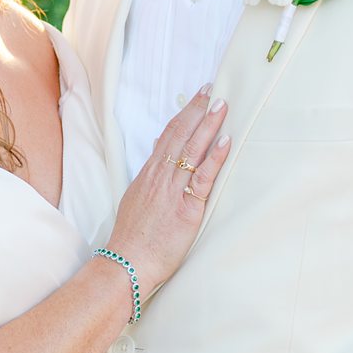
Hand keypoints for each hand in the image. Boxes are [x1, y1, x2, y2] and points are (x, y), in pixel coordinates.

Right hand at [99, 88, 230, 302]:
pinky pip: (202, 177)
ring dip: (208, 125)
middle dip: (197, 110)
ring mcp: (172, 190)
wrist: (127, 263)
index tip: (198, 97)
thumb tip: (156, 148)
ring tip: (221, 105)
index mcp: (149, 174)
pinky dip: (214, 157)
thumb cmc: (134, 237)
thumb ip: (149, 175)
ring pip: (191, 150)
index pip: (168, 135)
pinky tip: (225, 141)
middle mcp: (160, 177)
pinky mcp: (186, 208)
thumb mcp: (136, 198)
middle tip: (212, 89)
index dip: (184, 114)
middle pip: (180, 135)